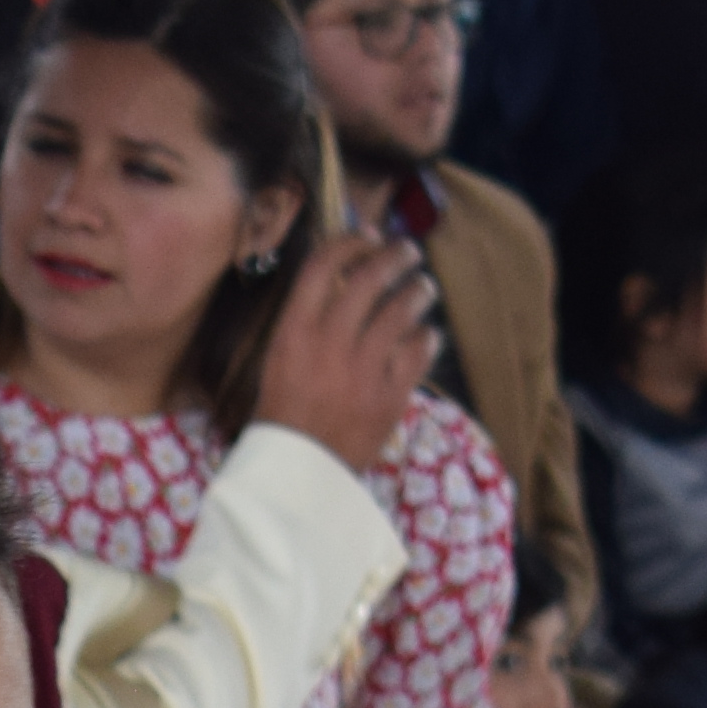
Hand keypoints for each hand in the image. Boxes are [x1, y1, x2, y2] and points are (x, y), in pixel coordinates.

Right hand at [245, 229, 430, 468]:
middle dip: (396, 257)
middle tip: (409, 252)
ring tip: (423, 288)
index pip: (324, 266)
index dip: (350, 242)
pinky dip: (426, 337)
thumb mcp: (280, 359)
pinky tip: (425, 335)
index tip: (368, 236)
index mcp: (295, 331)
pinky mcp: (389, 395)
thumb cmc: (284, 413)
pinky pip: (418, 351)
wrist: (299, 470)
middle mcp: (329, 342)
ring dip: (418, 291)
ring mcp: (362, 368)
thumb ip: (308, 321)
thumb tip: (345, 281)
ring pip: (402, 310)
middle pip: (371, 278)